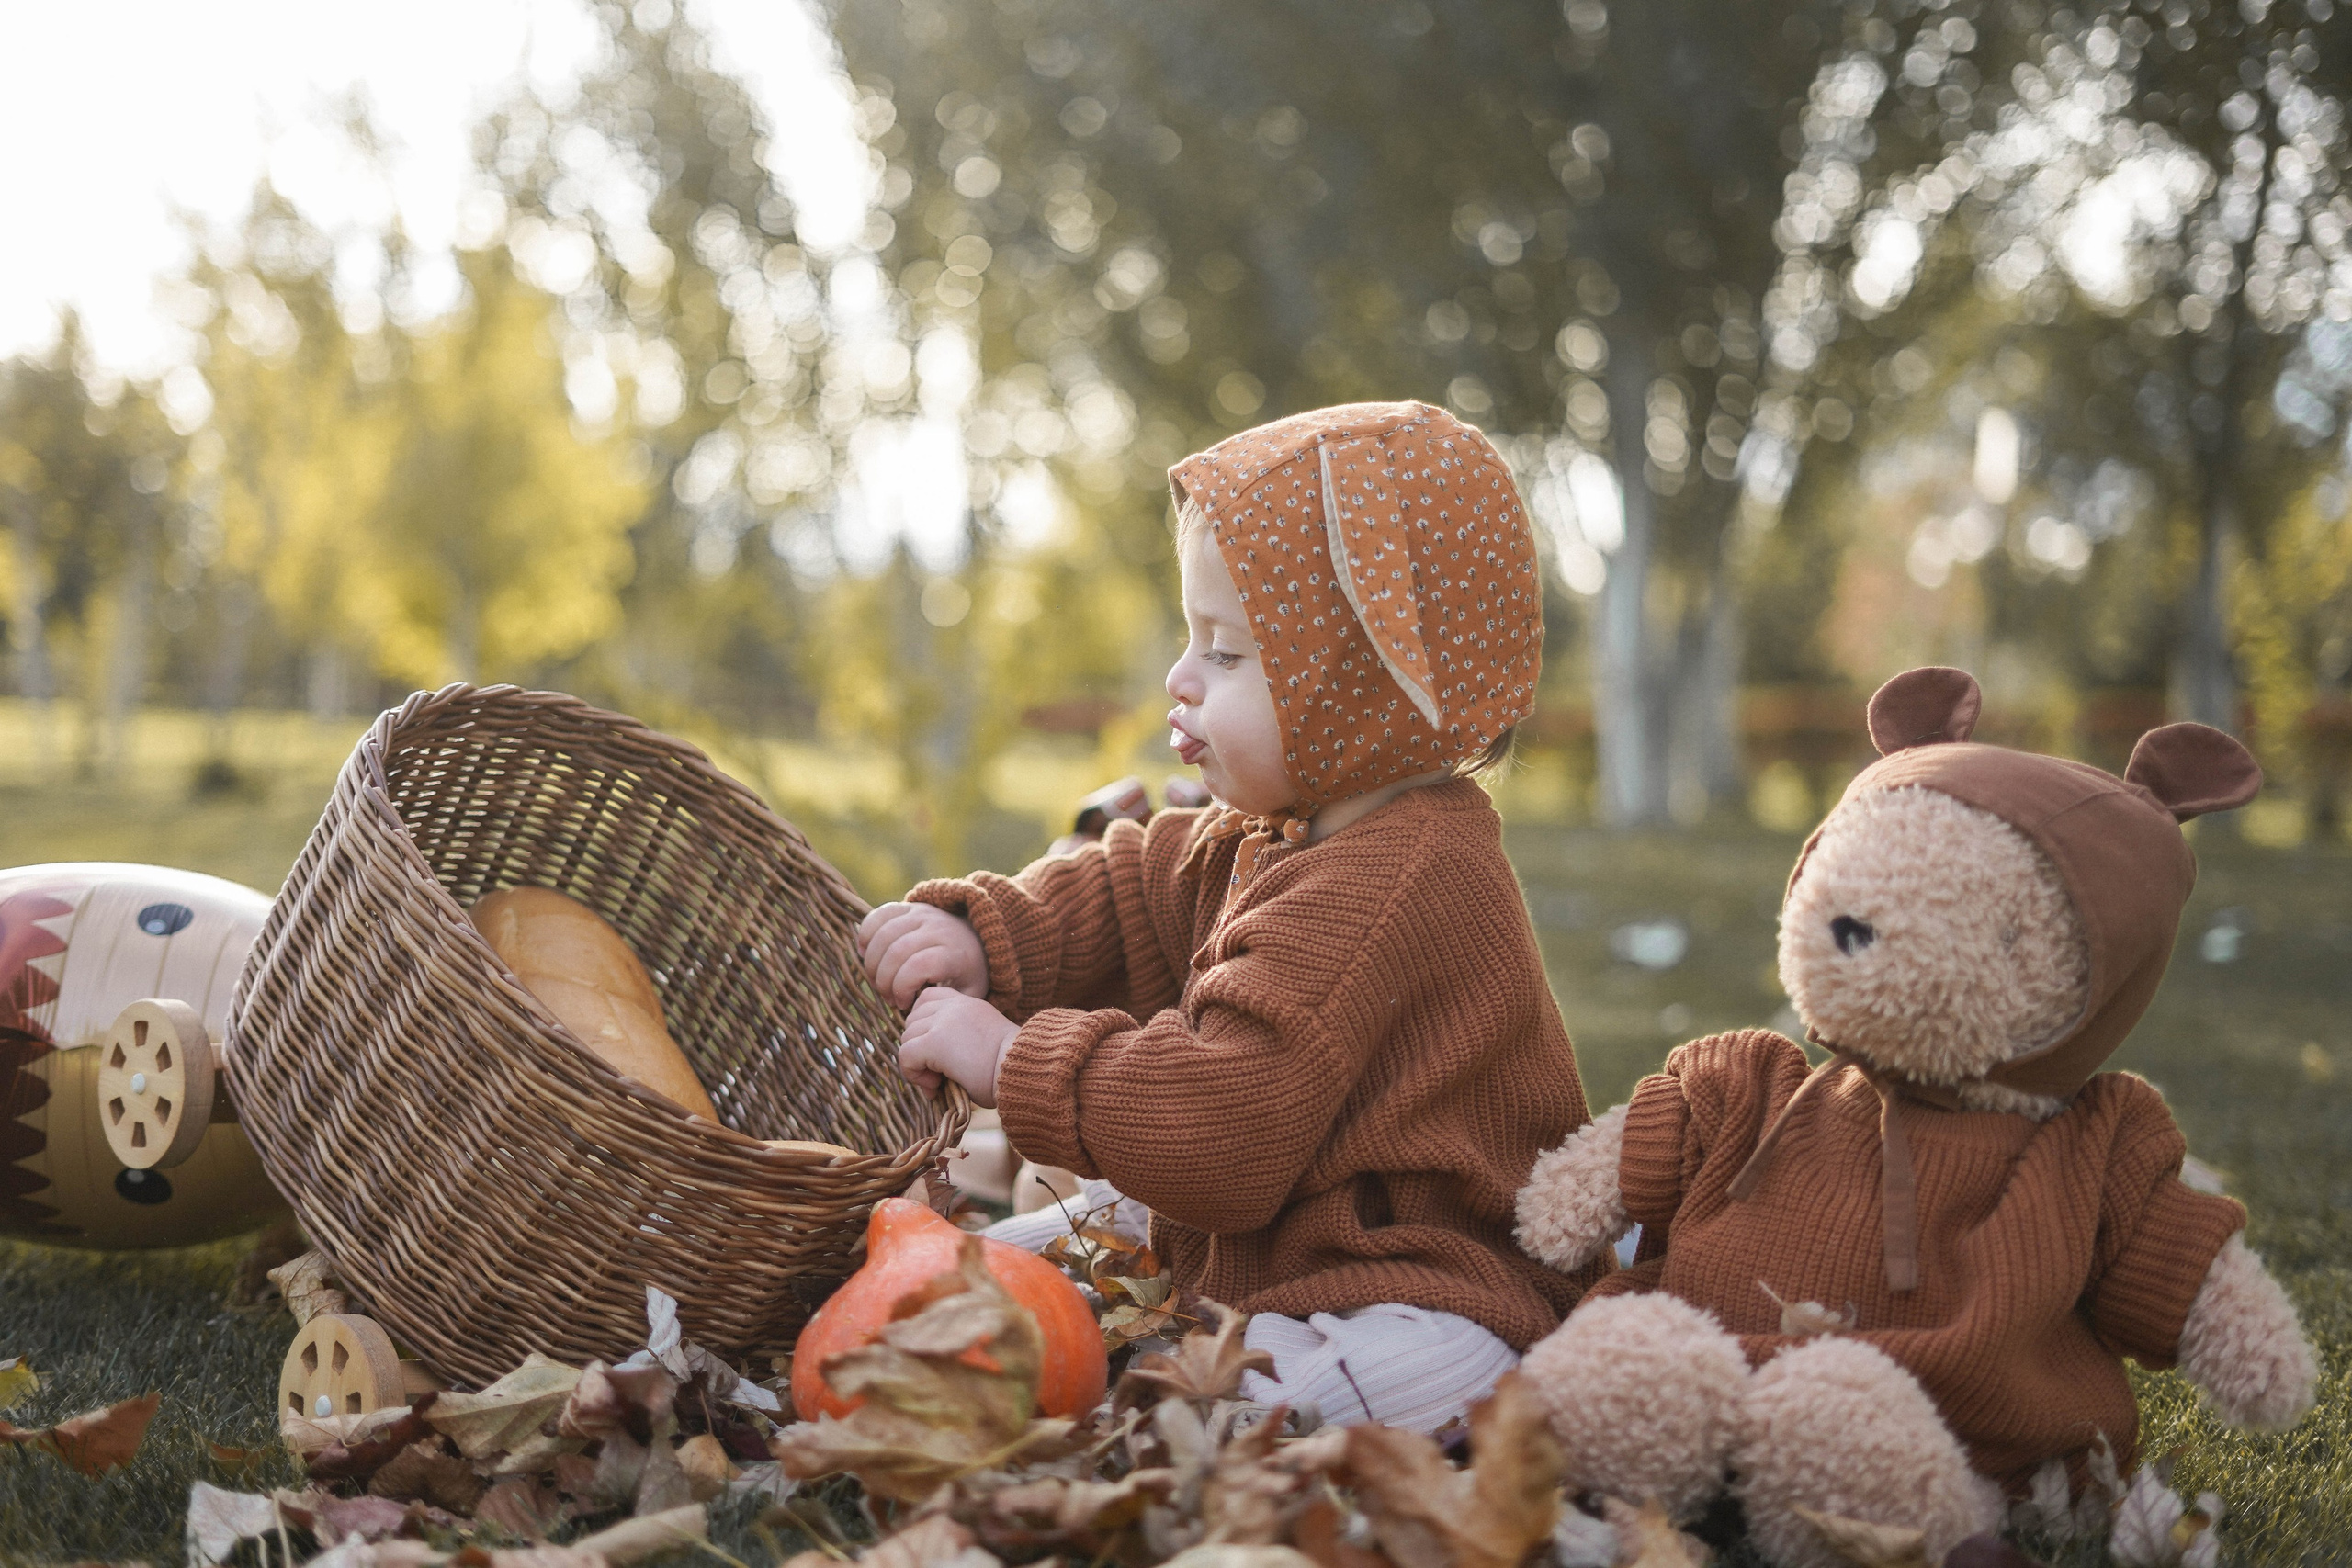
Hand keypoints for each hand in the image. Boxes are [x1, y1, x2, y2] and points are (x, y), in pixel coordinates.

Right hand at [858, 901, 987, 1008]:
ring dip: (872, 964)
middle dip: (884, 981)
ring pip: (884, 935)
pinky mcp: (909, 907)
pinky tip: (865, 953)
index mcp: (955, 954)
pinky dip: (866, 934)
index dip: (902, 988)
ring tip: (879, 981)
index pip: (919, 966)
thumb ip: (946, 1005)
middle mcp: (939, 929)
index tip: (904, 1004)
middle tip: (889, 997)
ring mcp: (923, 914)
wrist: (976, 937)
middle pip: (897, 952)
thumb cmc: (968, 973)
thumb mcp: (968, 994)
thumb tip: (919, 1013)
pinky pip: (878, 915)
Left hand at [898, 987, 1018, 1108]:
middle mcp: (954, 1006)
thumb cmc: (1012, 1069)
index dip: (923, 1023)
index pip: (928, 998)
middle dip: (918, 1047)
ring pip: (906, 1038)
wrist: (1025, 1072)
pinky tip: (935, 1087)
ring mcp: (943, 1021)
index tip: (935, 1049)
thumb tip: (931, 1065)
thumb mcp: (985, 1043)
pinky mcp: (935, 1042)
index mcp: (969, 1003)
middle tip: (938, 1073)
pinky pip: (905, 1056)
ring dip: (916, 1064)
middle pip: (912, 1019)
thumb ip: (958, 1040)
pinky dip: (914, 1075)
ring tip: (939, 1082)